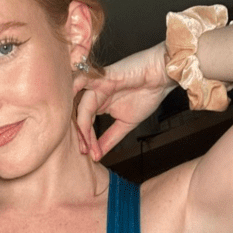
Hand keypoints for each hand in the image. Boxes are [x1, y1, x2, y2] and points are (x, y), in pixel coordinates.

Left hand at [74, 42, 172, 159]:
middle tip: (85, 152)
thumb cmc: (146, 94)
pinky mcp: (100, 76)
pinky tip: (69, 108)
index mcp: (97, 105)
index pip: (85, 125)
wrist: (162, 76)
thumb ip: (110, 138)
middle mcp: (92, 95)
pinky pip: (80, 82)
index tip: (92, 156)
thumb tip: (97, 155)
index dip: (87, 141)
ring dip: (81, 124)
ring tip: (86, 141)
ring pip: (80, 105)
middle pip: (79, 117)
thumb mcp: (125, 123)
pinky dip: (72, 93)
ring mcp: (95, 85)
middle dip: (82, 136)